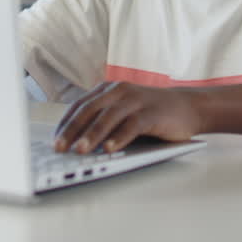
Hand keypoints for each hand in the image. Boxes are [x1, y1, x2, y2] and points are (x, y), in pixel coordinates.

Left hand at [54, 82, 203, 153]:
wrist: (188, 107)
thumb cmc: (152, 114)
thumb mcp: (124, 113)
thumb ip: (104, 122)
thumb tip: (76, 144)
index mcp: (109, 90)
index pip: (80, 106)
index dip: (66, 123)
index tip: (54, 141)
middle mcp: (120, 91)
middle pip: (90, 110)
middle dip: (73, 130)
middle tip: (59, 147)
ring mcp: (136, 100)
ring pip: (109, 117)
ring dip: (93, 135)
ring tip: (81, 150)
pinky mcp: (152, 112)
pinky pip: (132, 124)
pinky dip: (120, 137)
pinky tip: (110, 149)